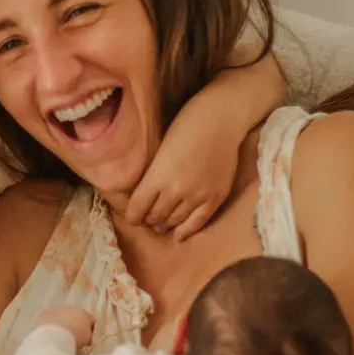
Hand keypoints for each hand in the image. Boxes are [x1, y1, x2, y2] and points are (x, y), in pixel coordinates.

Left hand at [35, 306, 94, 350]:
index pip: (90, 319)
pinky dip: (48, 325)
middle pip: (74, 315)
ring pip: (60, 316)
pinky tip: (48, 334)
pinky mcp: (43, 315)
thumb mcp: (87, 340)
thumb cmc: (75, 339)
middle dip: (74, 324)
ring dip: (60, 323)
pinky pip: (47, 319)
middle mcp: (69, 307)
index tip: (86, 339)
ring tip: (59, 336)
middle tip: (72, 337)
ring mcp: (55, 310)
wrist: (54, 338)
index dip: (89, 330)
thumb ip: (88, 335)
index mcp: (83, 312)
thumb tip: (86, 336)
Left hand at [125, 104, 250, 242]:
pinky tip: (178, 234)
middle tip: (147, 219)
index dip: (132, 217)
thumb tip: (144, 196)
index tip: (133, 217)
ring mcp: (197, 196)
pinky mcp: (215, 198)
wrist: (220, 120)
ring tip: (161, 223)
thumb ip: (152, 176)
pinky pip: (197, 223)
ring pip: (174, 222)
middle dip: (148, 220)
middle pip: (155, 217)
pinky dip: (185, 231)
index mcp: (157, 177)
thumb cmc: (186, 127)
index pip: (137, 209)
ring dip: (165, 225)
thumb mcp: (159, 151)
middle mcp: (175, 191)